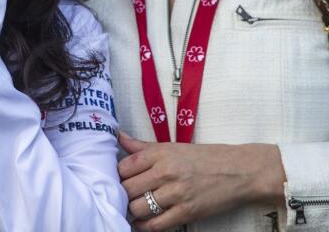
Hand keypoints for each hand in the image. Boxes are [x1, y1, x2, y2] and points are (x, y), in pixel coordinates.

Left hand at [119, 132, 285, 230]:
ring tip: (135, 208)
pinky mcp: (187, 212)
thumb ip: (142, 146)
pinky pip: (156, 225)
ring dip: (133, 210)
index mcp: (160, 153)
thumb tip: (118, 136)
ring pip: (138, 207)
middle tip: (126, 195)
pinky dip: (144, 226)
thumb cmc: (204, 157)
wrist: (240, 171)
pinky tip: (142, 222)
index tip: (122, 179)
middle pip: (128, 188)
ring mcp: (176, 193)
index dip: (119, 175)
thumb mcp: (172, 146)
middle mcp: (166, 172)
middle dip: (123, 194)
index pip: (124, 167)